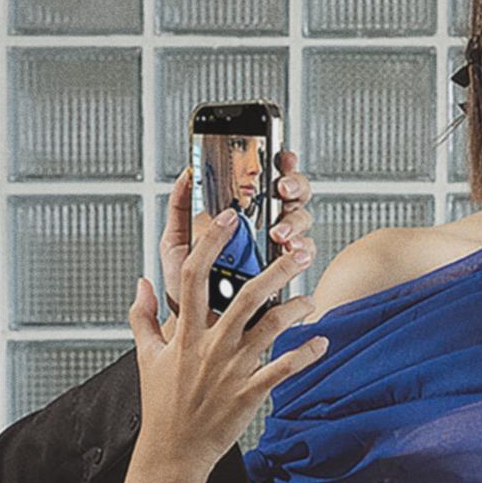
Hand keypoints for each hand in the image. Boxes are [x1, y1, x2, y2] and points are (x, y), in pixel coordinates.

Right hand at [128, 214, 328, 477]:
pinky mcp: (250, 393)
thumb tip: (142, 283)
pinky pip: (283, 369)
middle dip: (275, 270)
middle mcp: (209, 346)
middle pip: (244, 295)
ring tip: (311, 299)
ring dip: (295, 310)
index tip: (231, 219)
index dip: (213, 243)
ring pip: (269, 328)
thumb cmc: (163, 404)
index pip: (195, 276)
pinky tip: (321, 342)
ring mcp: (231, 369)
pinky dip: (305, 355)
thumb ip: (142, 316)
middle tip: (300, 251)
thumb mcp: (145, 356)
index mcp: (185, 332)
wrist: (173, 450)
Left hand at [161, 148, 315, 314]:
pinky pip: (305, 255)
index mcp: (241, 215)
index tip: (280, 156)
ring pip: (302, 222)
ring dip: (294, 221)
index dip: (280, 163)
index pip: (267, 179)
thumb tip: (185, 174)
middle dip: (293, 186)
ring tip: (279, 231)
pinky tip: (295, 251)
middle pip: (293, 195)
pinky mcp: (287, 273)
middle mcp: (264, 227)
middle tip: (280, 189)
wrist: (195, 326)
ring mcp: (278, 249)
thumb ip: (179, 208)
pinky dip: (304, 250)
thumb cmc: (187, 288)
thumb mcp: (176, 243)